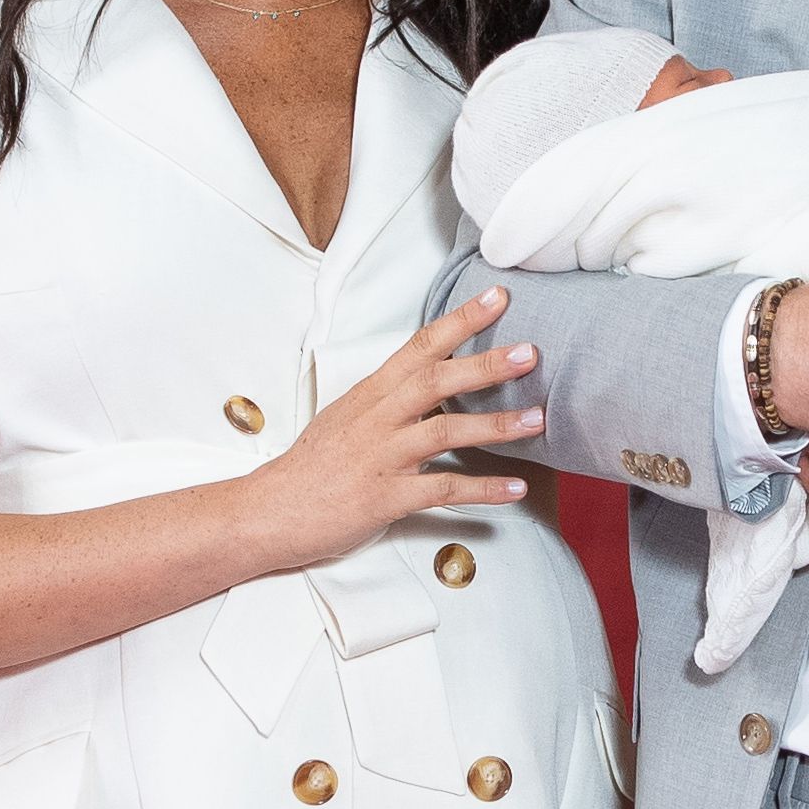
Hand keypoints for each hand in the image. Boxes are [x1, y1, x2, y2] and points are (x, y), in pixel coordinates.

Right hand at [238, 287, 539, 571]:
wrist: (270, 511)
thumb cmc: (313, 464)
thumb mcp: (349, 416)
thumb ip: (391, 398)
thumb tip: (434, 378)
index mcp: (370, 394)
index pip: (419, 346)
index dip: (460, 320)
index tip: (498, 297)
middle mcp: (377, 419)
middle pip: (435, 381)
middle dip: (485, 365)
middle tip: (530, 352)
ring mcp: (381, 458)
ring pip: (444, 432)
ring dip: (495, 425)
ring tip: (537, 420)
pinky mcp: (385, 498)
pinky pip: (441, 491)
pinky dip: (482, 490)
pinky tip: (516, 489)